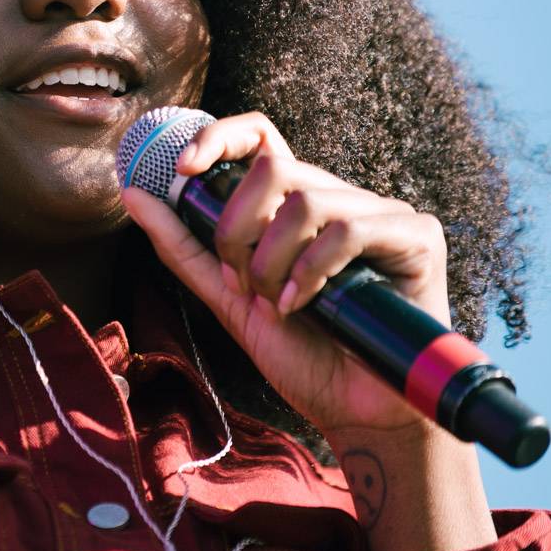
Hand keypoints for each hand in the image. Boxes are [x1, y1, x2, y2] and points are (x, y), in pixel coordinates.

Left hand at [120, 111, 448, 436]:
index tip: (180, 169)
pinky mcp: (417, 236)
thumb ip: (184, 245)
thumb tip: (133, 192)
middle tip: (242, 282)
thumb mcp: (227, 297)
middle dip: (238, 230)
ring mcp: (381, 213)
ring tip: (278, 304)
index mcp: (295, 205)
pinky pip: (349, 228)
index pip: (261, 138)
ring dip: (273, 261)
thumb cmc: (301, 355)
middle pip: (273, 169)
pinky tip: (304, 304)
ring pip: (306, 200)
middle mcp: (338, 199)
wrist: (353, 413)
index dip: (218, 137)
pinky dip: (312, 270)